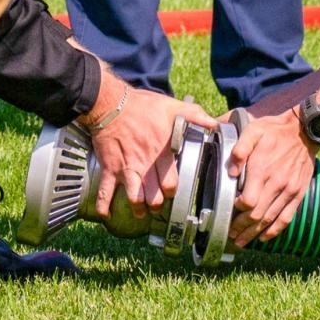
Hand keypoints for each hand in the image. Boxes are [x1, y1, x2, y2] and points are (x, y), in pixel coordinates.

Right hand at [83, 79, 215, 217]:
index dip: (173, 191)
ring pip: (134, 199)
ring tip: (141, 211)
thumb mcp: (172, 107)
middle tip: (158, 204)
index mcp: (161, 153)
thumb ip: (195, 116)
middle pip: (154, 197)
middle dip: (157, 204)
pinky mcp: (109, 169)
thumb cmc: (142, 106)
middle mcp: (144, 165)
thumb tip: (214, 123)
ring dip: (138, 209)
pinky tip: (108, 215)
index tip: (172, 191)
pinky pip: (105, 192)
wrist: (111, 104)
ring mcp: (126, 169)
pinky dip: (105, 207)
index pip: (171, 183)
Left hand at [225, 106, 316, 246]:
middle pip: (257, 215)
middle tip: (231, 235)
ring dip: (254, 233)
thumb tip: (231, 171)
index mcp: (262, 169)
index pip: (248, 201)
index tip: (229, 211)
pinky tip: (264, 237)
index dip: (237, 210)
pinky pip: (286, 217)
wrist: (304, 131)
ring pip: (270, 219)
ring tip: (242, 241)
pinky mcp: (298, 194)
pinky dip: (275, 231)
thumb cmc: (275, 131)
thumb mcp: (253, 131)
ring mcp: (288, 191)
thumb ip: (240, 149)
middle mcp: (276, 183)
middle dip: (241, 228)